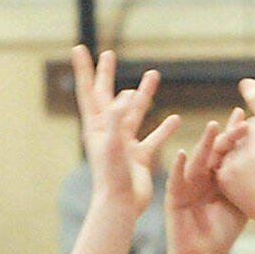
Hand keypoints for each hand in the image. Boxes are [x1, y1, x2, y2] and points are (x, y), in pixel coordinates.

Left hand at [71, 44, 179, 216]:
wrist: (120, 206)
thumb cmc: (112, 177)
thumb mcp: (113, 145)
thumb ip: (118, 120)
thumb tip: (126, 96)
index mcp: (96, 125)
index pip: (88, 91)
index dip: (84, 69)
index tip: (78, 48)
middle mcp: (109, 131)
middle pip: (108, 95)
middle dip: (108, 74)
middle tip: (109, 54)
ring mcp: (124, 143)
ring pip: (135, 112)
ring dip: (144, 94)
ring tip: (154, 75)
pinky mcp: (140, 156)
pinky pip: (154, 137)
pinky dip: (164, 128)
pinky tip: (175, 119)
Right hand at [165, 120, 246, 253]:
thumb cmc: (222, 234)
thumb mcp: (240, 205)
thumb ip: (248, 185)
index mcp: (217, 177)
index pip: (227, 151)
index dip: (237, 135)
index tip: (250, 118)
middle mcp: (201, 176)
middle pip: (215, 151)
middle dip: (227, 134)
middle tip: (240, 118)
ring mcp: (187, 184)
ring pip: (197, 160)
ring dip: (205, 143)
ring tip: (213, 127)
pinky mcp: (174, 196)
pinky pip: (176, 180)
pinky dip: (178, 168)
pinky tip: (183, 154)